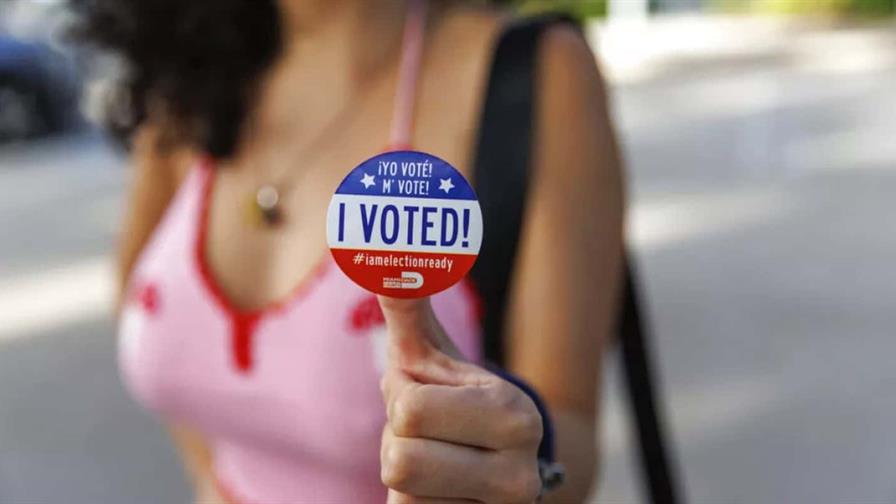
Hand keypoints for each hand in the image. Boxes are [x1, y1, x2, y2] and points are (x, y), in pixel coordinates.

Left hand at [378, 296, 543, 502]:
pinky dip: (413, 502)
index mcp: (513, 414)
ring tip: (434, 459)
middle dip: (401, 439)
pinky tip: (438, 490)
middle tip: (430, 433)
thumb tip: (383, 251)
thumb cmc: (453, 400)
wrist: (497, 466)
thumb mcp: (430, 353)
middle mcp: (518, 476)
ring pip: (401, 494)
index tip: (434, 399)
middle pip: (399, 459)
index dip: (405, 399)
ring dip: (405, 472)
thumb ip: (406, 302)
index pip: (408, 411)